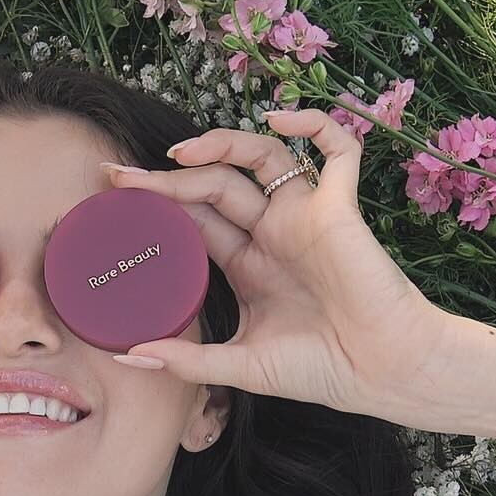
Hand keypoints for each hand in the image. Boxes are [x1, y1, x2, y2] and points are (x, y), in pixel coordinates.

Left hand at [102, 109, 452, 414]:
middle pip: (213, 187)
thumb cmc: (321, 371)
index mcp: (248, 265)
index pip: (194, 220)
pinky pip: (338, 151)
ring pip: (260, 158)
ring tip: (177, 153)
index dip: (156, 204)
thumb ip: (188, 361)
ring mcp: (305, 217)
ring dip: (219, 145)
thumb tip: (128, 357)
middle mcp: (272, 234)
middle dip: (166, 178)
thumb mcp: (242, 367)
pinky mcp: (340, 210)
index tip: (113, 197)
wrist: (381, 374)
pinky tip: (280, 121)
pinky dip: (315, 125)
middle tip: (119, 178)